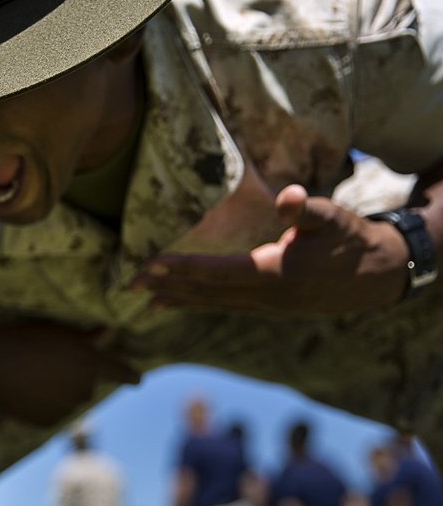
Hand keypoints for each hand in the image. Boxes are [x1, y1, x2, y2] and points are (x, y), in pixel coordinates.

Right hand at [0, 318, 139, 425]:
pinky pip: (51, 413)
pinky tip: (23, 390)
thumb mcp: (54, 331)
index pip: (120, 371)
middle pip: (87, 384)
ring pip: (67, 399)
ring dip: (57, 390)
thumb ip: (84, 337)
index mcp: (89, 362)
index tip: (138, 380)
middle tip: (46, 363)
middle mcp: (83, 387)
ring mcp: (66, 408)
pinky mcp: (48, 421)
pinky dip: (41, 404)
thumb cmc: (20, 337)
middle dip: (74, 376)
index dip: (130, 376)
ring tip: (30, 374)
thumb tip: (106, 332)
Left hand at [131, 184, 410, 314]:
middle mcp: (264, 297)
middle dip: (168, 287)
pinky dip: (198, 303)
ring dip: (178, 299)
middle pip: (207, 293)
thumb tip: (289, 197)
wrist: (376, 277)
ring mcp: (265, 307)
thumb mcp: (334, 219)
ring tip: (145, 297)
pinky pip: (223, 306)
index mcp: (275, 274)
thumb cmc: (350, 241)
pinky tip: (178, 301)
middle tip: (130, 283)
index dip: (184, 269)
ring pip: (213, 304)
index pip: (219, 272)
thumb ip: (308, 210)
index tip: (151, 264)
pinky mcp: (266, 307)